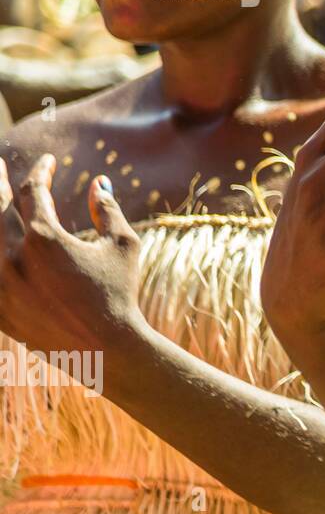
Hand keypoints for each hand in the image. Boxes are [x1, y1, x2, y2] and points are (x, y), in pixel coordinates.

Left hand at [0, 154, 144, 358]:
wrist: (104, 350)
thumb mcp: (123, 246)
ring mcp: (0, 285)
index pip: (33, 191)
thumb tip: (99, 182)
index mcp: (44, 238)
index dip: (40, 172)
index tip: (48, 163)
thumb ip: (109, 209)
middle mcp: (13, 258)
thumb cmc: (119, 293)